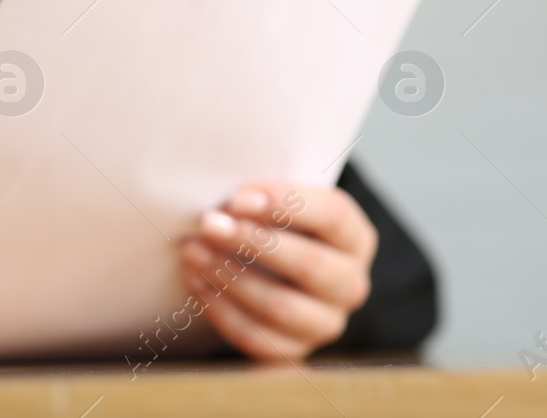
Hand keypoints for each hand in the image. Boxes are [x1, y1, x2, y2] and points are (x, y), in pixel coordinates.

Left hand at [179, 182, 376, 360]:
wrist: (264, 266)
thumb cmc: (268, 222)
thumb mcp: (275, 202)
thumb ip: (261, 197)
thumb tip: (228, 204)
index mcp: (354, 237)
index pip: (332, 216)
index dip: (284, 204)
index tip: (236, 199)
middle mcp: (349, 283)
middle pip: (310, 265)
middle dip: (253, 243)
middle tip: (209, 224)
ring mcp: (326, 322)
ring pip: (281, 307)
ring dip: (230, 278)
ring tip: (193, 251)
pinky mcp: (295, 349)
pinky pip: (257, 337)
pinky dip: (221, 309)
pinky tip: (196, 280)